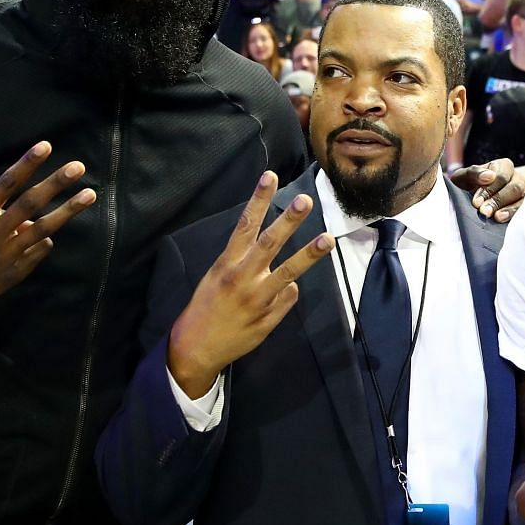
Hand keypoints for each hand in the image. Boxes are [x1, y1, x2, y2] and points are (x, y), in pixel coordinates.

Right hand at [0, 142, 96, 304]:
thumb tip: (31, 213)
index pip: (5, 183)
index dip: (26, 164)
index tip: (45, 146)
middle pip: (30, 203)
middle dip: (56, 184)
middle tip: (78, 167)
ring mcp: (6, 254)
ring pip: (43, 229)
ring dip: (68, 210)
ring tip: (89, 194)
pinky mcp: (14, 272)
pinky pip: (39, 250)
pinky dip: (45, 241)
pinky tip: (44, 239)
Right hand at [166, 172, 333, 396]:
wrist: (196, 348)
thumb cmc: (204, 308)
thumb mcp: (215, 278)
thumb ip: (242, 264)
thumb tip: (271, 258)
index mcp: (226, 264)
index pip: (244, 225)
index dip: (258, 199)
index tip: (270, 176)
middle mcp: (243, 278)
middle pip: (269, 243)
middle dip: (288, 221)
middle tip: (305, 200)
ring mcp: (258, 299)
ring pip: (288, 272)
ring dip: (309, 254)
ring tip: (328, 238)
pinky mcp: (269, 318)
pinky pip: (288, 298)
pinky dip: (290, 291)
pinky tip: (287, 291)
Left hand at [449, 158, 524, 220]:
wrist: (470, 198)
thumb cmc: (469, 185)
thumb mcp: (465, 176)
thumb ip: (474, 173)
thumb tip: (489, 176)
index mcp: (504, 166)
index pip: (502, 176)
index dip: (490, 189)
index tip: (477, 201)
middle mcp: (517, 178)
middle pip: (515, 187)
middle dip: (498, 200)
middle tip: (484, 211)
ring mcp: (523, 194)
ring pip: (521, 200)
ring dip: (508, 209)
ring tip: (496, 217)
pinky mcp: (523, 208)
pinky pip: (523, 212)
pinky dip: (513, 216)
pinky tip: (503, 220)